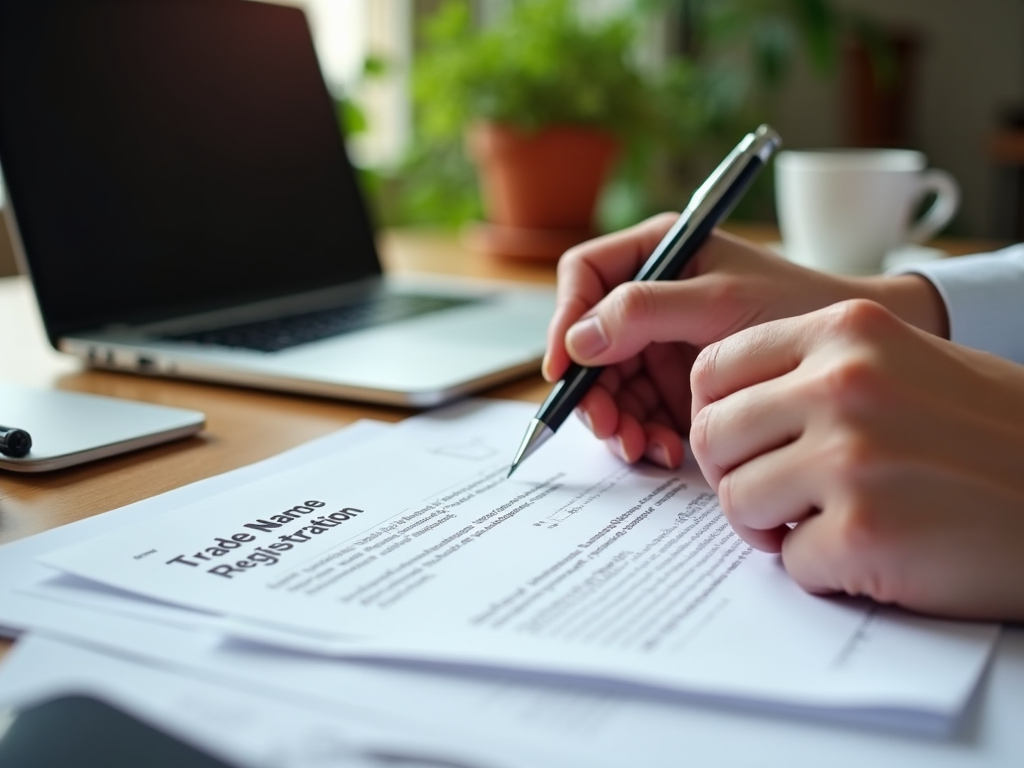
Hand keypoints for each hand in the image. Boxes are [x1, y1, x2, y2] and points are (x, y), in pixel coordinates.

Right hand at [544, 214, 947, 468]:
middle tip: (611, 428)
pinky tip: (663, 450)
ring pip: (609, 384)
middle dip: (595, 389)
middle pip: (590, 342)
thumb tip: (578, 339)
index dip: (565, 320)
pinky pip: (638, 411)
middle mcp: (651, 297)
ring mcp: (661, 343)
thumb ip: (645, 311)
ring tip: (643, 448)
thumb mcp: (720, 302)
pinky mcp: (676, 384)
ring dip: (618, 421)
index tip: (564, 368)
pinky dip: (643, 434)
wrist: (850, 355)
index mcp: (658, 252)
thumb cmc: (797, 306)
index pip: (585, 276)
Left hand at [689, 299, 1023, 620]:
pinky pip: (790, 560)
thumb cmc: (991, 435)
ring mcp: (853, 455)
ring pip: (736, 499)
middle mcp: (843, 382)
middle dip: (735, 475)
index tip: (743, 445)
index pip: (714, 367)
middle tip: (777, 497)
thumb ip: (811, 371)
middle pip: (713, 435)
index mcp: (846, 330)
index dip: (717, 416)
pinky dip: (823, 569)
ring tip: (828, 525)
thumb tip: (720, 406)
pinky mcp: (866, 530)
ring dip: (772, 526)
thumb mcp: (902, 363)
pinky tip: (876, 554)